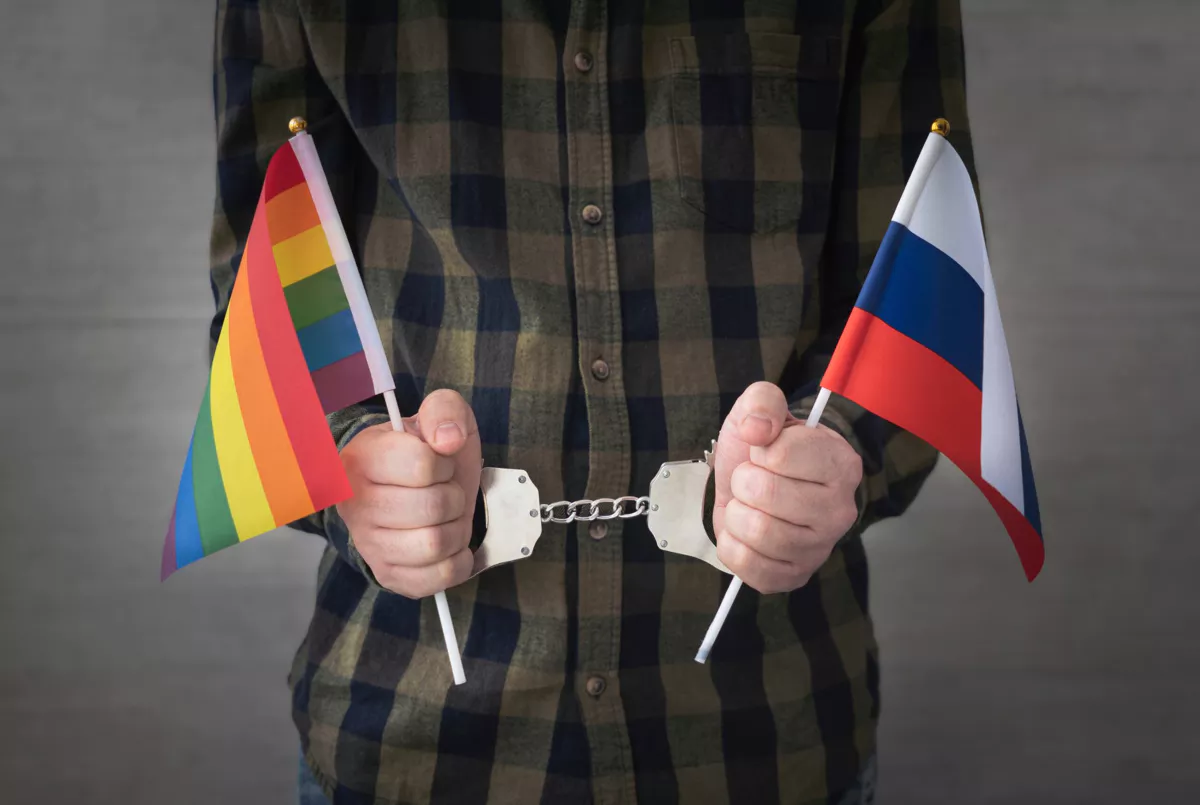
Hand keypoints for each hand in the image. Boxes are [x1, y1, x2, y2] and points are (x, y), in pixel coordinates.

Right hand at [337, 390, 481, 597]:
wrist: (416, 487)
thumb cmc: (428, 451)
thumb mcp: (439, 417)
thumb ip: (445, 411)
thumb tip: (448, 439)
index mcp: (361, 458)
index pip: (421, 464)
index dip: (443, 463)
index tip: (436, 462)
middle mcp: (354, 503)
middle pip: (432, 507)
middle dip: (453, 497)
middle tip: (444, 491)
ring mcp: (368, 543)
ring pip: (435, 544)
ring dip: (457, 529)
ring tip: (446, 516)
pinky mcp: (387, 574)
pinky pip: (438, 577)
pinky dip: (458, 561)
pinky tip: (449, 544)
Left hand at [712, 382, 862, 593]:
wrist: (754, 487)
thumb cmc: (763, 448)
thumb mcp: (761, 409)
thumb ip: (762, 402)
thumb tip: (756, 429)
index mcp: (841, 464)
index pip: (780, 454)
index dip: (759, 450)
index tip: (766, 452)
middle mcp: (840, 510)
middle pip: (765, 493)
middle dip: (743, 481)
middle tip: (752, 481)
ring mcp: (820, 548)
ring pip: (756, 531)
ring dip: (737, 513)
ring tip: (748, 505)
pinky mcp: (795, 576)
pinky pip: (747, 565)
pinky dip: (732, 546)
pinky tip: (744, 533)